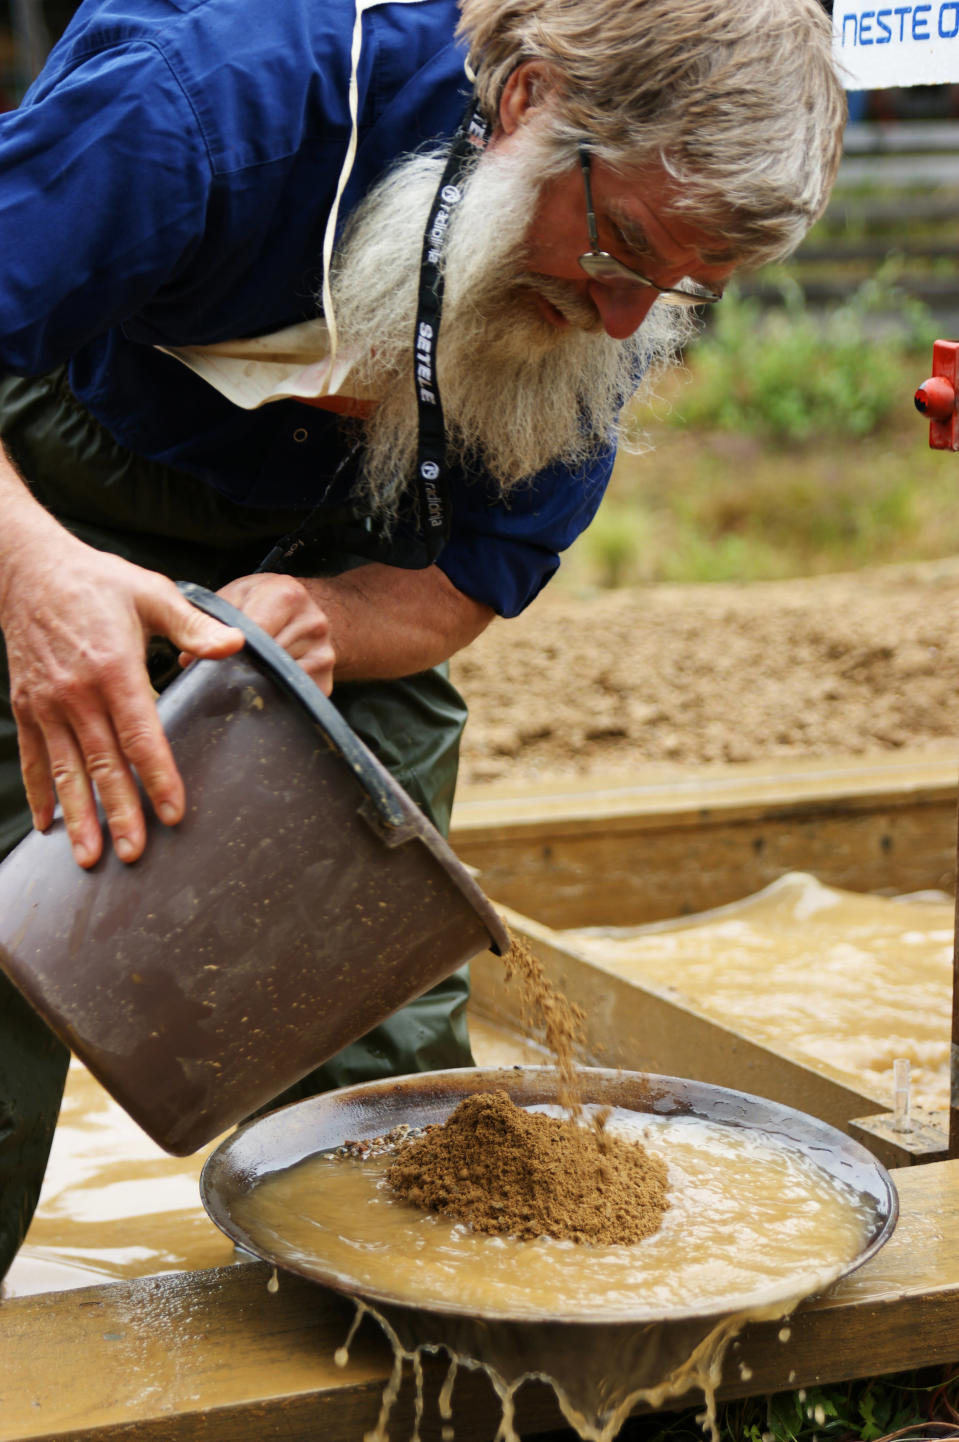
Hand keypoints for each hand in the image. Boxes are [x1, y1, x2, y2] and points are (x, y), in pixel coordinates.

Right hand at [0, 533, 243, 867]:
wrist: (29, 569)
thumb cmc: (98, 581)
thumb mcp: (151, 592)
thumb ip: (193, 626)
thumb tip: (235, 645)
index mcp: (114, 668)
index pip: (141, 735)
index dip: (158, 777)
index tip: (174, 812)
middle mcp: (77, 693)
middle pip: (103, 764)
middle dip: (119, 813)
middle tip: (133, 854)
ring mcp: (48, 704)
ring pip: (66, 771)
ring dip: (79, 816)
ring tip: (90, 857)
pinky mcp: (28, 707)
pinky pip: (35, 758)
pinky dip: (41, 794)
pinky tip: (48, 827)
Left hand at [197, 572, 336, 693]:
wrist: (306, 612)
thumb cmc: (264, 602)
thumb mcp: (235, 595)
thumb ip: (209, 621)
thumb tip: (190, 661)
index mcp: (288, 596)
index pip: (253, 634)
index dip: (228, 649)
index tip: (213, 657)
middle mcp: (313, 624)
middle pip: (264, 660)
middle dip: (240, 666)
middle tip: (226, 667)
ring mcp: (323, 655)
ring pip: (276, 682)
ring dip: (255, 682)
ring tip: (247, 671)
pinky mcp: (326, 683)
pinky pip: (290, 700)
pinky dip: (271, 696)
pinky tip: (264, 683)